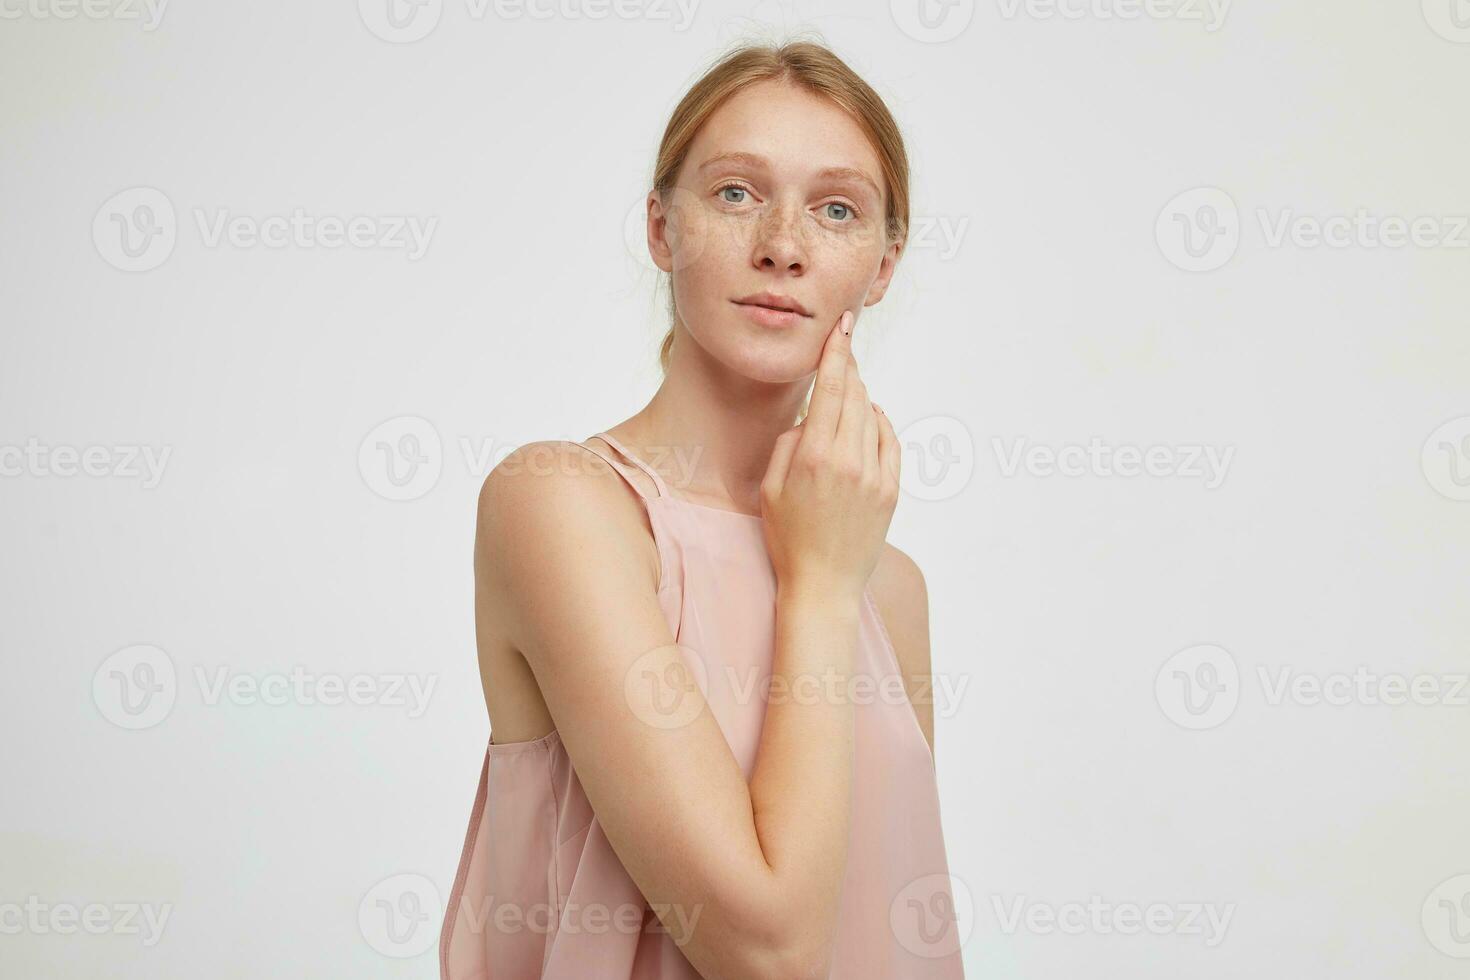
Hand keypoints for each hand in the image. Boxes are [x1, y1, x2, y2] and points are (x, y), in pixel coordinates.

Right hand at [759, 309, 900, 601]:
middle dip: (849, 365)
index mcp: (813, 455)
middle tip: (844, 344)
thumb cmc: (787, 537)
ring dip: (860, 398)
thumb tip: (812, 418)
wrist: (823, 585)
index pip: (831, 388)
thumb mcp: (769, 487)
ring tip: (847, 394)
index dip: (837, 352)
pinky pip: (889, 441)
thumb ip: (788, 443)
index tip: (841, 327)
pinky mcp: (891, 490)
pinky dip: (880, 424)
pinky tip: (869, 420)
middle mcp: (848, 459)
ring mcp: (874, 475)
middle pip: (854, 394)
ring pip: (872, 416)